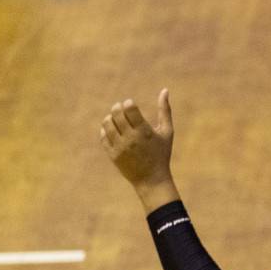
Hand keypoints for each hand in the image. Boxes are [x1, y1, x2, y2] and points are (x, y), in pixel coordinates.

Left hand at [101, 90, 180, 212]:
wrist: (152, 179)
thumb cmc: (161, 153)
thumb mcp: (167, 132)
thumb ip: (165, 111)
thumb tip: (165, 90)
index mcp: (144, 131)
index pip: (130, 109)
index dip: (128, 103)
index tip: (130, 104)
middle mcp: (131, 138)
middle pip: (116, 114)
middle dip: (117, 108)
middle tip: (119, 108)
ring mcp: (120, 147)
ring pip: (107, 124)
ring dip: (109, 117)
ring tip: (115, 117)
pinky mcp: (112, 154)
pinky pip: (104, 136)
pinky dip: (105, 129)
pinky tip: (112, 128)